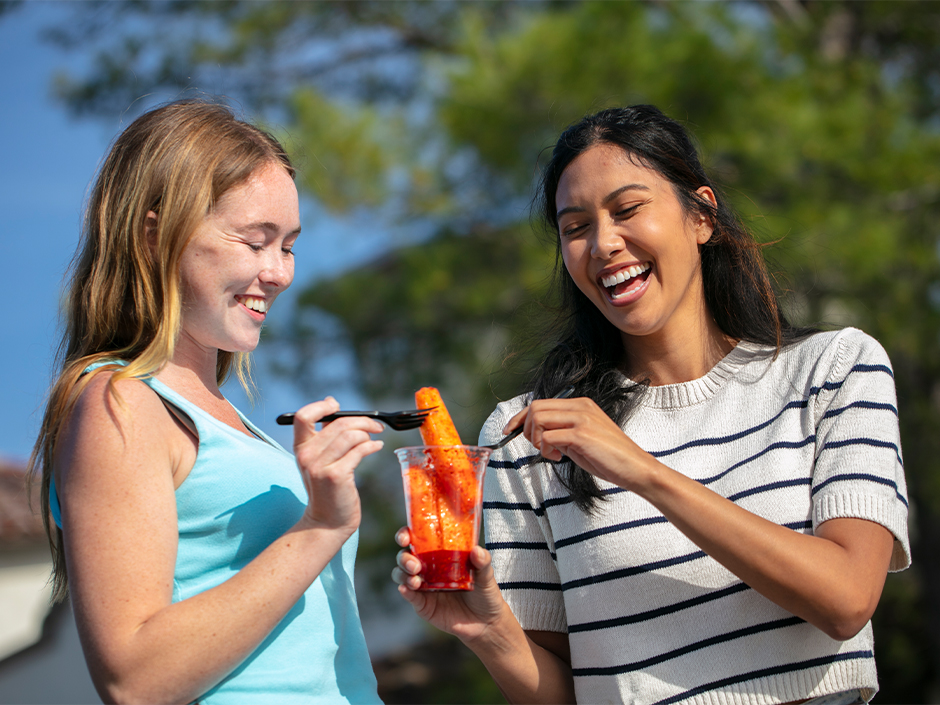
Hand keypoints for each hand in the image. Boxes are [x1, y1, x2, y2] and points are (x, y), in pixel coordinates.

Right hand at [291, 397, 384, 532]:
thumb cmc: (327, 489)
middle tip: (375, 425)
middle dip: (362, 420)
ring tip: (375, 438)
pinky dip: (372, 445)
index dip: (321, 406)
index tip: (337, 405)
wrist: (326, 522)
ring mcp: (320, 466)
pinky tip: (377, 447)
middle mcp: (307, 455)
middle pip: (337, 423)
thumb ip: (324, 434)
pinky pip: (359, 450)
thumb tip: (331, 402)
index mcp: (300, 448)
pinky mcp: (336, 476)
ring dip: (368, 433)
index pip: (303, 416)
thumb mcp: (318, 459)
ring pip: (350, 435)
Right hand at [392, 527, 505, 643]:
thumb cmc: (485, 593)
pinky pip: (410, 596)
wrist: (486, 623)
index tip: (406, 537)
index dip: (407, 535)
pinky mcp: (423, 604)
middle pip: (405, 557)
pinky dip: (405, 591)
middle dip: (404, 558)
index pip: (418, 540)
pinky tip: (406, 588)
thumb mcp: (486, 575)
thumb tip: (477, 551)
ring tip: (416, 579)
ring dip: (403, 574)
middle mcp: (428, 568)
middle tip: (415, 564)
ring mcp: (424, 586)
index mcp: (440, 555)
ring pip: (402, 575)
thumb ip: (483, 562)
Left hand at [505, 395, 654, 490]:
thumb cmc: (609, 457)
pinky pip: (549, 437)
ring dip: (536, 439)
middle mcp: (580, 406)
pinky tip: (559, 458)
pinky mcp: (582, 434)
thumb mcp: (581, 440)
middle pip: (535, 407)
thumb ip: (561, 432)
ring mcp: (582, 418)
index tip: (510, 431)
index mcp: (580, 404)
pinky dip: (546, 450)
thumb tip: (537, 435)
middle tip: (537, 447)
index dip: (520, 417)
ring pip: (539, 419)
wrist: (636, 468)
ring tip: (551, 453)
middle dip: (526, 429)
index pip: (540, 403)